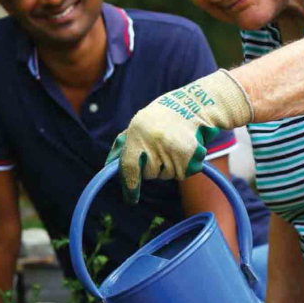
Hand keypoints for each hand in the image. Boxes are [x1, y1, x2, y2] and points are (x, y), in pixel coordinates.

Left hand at [106, 70, 252, 202]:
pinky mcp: (189, 158)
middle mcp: (154, 143)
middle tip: (159, 149)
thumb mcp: (139, 123)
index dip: (129, 184)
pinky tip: (182, 149)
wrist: (194, 105)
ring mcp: (173, 151)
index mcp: (138, 133)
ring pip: (165, 175)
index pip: (130, 166)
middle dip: (152, 167)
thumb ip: (124, 143)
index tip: (131, 198)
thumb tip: (109, 164)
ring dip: (167, 167)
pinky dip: (181, 166)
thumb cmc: (162, 116)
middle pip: (149, 174)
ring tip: (173, 145)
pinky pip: (180, 174)